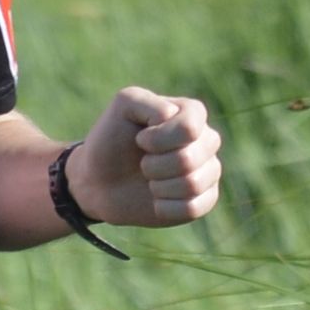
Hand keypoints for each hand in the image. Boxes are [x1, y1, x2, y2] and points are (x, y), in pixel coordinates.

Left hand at [66, 87, 223, 228]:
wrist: (100, 180)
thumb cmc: (112, 139)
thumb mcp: (122, 108)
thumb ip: (145, 101)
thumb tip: (171, 115)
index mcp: (192, 113)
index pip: (188, 128)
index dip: (157, 139)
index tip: (140, 139)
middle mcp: (207, 140)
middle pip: (189, 159)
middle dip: (153, 165)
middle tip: (142, 163)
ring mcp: (209, 171)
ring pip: (192, 185)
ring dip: (159, 186)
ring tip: (149, 180)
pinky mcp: (205, 199)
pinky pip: (194, 208)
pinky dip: (165, 207)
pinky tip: (156, 200)